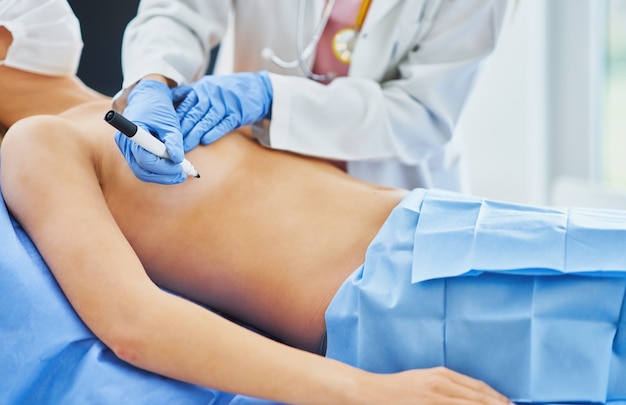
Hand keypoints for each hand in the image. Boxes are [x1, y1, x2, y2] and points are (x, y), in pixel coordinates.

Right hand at [114, 79, 186, 183]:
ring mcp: (126, 149)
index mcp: (132, 133)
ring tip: (180, 172)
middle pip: (142, 170)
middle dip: (164, 176)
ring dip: (162, 175)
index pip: (146, 160)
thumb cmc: (159, 108)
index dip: (165, 168)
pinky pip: (143, 166)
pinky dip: (158, 170)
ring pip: (142, 171)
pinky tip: (172, 168)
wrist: (148, 96)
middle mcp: (124, 144)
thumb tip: (178, 160)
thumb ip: (174, 142)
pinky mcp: (131, 152)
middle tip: (182, 175)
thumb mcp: (170, 123)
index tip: (182, 168)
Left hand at [172, 71, 272, 151]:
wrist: (257, 89)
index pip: (185, 105)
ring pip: (206, 120)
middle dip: (182, 130)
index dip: (175, 120)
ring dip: (195, 134)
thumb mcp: (208, 85)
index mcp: (202, 89)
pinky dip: (214, 132)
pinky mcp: (237, 113)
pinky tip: (205, 141)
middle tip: (172, 143)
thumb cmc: (229, 90)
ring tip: (185, 146)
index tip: (166, 132)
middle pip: (194, 114)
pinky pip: (224, 124)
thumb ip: (190, 92)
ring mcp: (225, 104)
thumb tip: (169, 97)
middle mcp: (212, 95)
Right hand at [360, 367, 510, 404]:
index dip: (497, 399)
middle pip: (479, 399)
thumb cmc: (397, 388)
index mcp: (442, 375)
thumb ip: (448, 386)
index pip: (479, 388)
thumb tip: (473, 397)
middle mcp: (441, 385)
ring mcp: (434, 399)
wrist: (370, 392)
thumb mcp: (425, 380)